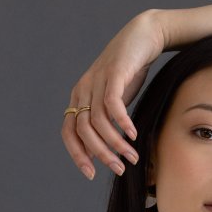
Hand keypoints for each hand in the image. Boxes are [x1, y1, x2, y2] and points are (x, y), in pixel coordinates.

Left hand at [61, 10, 165, 180]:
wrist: (142, 37)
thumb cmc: (129, 72)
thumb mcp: (112, 102)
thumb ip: (104, 123)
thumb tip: (101, 152)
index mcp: (79, 98)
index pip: (69, 133)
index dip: (77, 155)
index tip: (91, 174)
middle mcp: (83, 90)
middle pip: (83, 131)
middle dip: (101, 154)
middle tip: (119, 169)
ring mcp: (97, 80)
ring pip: (98, 121)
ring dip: (115, 143)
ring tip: (132, 156)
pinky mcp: (114, 73)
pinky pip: (112, 104)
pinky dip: (121, 122)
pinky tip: (133, 134)